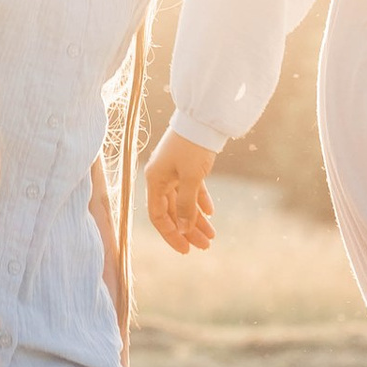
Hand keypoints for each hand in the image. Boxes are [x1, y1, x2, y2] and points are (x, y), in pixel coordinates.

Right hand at [147, 131, 217, 254]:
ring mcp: (173, 171)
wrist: (204, 117)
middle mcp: (160, 178)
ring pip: (183, 202)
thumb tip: (183, 230)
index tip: (186, 249)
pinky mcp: (185, 165)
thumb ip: (186, 205)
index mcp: (155, 180)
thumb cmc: (194, 146)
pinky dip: (199, 201)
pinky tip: (211, 213)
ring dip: (196, 219)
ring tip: (211, 236)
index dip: (171, 234)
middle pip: (172, 212)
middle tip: (204, 247)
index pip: (158, 216)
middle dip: (188, 230)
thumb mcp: (191, 178)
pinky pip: (191, 189)